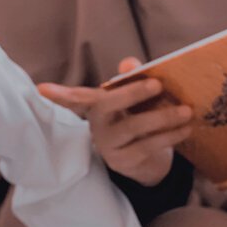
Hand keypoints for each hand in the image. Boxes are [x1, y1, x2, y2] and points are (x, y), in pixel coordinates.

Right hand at [38, 58, 194, 187]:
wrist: (149, 162)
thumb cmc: (139, 120)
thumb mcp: (137, 99)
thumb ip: (133, 79)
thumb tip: (128, 64)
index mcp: (96, 106)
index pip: (75, 97)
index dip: (59, 94)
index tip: (41, 89)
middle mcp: (97, 125)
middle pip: (106, 105)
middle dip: (131, 93)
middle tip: (157, 84)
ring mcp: (108, 145)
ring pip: (133, 127)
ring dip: (162, 117)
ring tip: (186, 110)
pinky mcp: (124, 162)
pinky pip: (148, 145)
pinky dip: (170, 135)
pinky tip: (186, 128)